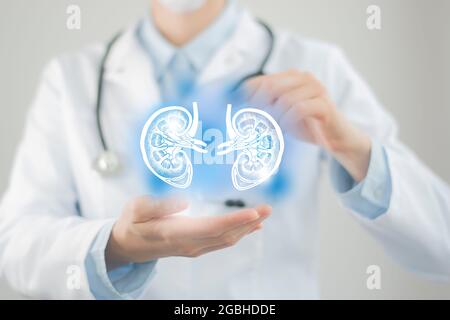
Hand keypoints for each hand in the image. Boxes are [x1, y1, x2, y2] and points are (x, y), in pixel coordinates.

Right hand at [106, 195, 270, 269]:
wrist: (127, 246)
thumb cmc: (132, 222)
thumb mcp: (137, 208)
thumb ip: (159, 205)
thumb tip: (184, 202)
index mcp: (174, 232)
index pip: (211, 228)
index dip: (235, 221)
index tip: (254, 213)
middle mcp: (189, 244)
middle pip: (225, 235)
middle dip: (248, 222)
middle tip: (268, 208)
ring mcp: (193, 248)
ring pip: (226, 240)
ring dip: (247, 228)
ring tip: (264, 214)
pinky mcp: (196, 247)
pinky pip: (222, 241)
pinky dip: (239, 233)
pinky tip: (251, 226)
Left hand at [245, 70, 371, 181]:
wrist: (335, 137)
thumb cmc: (303, 125)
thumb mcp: (277, 115)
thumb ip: (260, 109)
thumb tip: (234, 114)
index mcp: (287, 76)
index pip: (255, 83)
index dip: (245, 103)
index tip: (244, 122)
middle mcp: (301, 76)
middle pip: (268, 87)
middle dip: (260, 110)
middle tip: (257, 128)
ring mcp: (315, 87)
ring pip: (283, 99)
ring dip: (275, 120)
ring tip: (273, 132)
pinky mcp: (324, 103)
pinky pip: (298, 109)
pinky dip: (287, 121)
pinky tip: (286, 130)